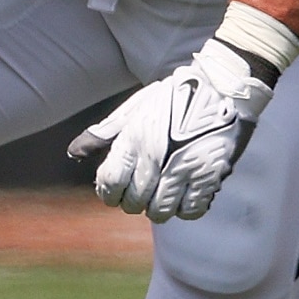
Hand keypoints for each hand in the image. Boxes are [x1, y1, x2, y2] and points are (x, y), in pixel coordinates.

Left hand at [68, 39, 273, 221]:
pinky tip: (182, 197)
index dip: (107, 193)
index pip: (110, 183)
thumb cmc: (174, 96)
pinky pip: (191, 210)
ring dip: (156, 208)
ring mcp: (185, 168)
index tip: (112, 192)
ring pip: (161, 211)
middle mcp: (157, 157)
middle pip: (134, 202)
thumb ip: (103, 133)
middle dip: (131, 202)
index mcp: (135, 139)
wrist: (223, 86)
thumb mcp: (134, 109)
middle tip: (137, 194)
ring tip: (159, 196)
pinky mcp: (211, 176)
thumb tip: (74, 153)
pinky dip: (183, 209)